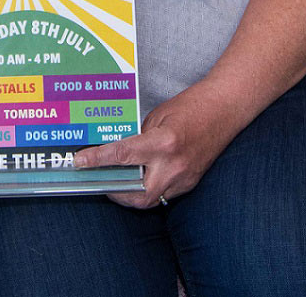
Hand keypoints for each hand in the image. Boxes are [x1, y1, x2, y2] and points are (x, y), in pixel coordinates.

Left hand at [73, 90, 232, 208]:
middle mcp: (174, 166)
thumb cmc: (191, 106)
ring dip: (133, 193)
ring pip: (152, 199)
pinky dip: (150, 187)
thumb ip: (139, 136)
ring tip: (119, 179)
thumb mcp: (157, 116)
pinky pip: (164, 193)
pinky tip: (142, 176)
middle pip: (138, 196)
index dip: (98, 160)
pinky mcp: (191, 183)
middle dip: (117, 193)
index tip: (80, 162)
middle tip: (103, 182)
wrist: (225, 109)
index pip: (123, 155)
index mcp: (164, 143)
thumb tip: (120, 150)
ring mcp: (185, 178)